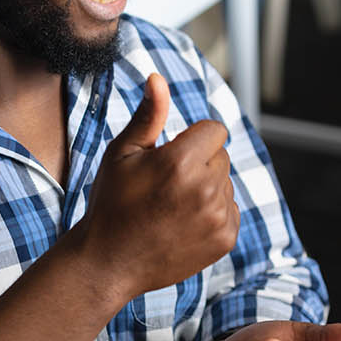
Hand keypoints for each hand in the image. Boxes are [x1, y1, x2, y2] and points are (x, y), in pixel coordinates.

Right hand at [71, 73, 238, 302]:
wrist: (109, 262)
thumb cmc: (112, 203)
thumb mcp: (122, 154)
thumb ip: (149, 115)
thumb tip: (158, 78)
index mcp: (181, 162)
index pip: (215, 130)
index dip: (192, 139)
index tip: (171, 156)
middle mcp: (205, 189)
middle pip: (221, 156)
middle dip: (199, 163)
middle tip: (166, 185)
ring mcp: (218, 217)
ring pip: (226, 184)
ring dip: (207, 189)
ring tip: (172, 207)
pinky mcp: (225, 239)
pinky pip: (231, 210)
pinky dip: (213, 213)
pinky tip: (183, 223)